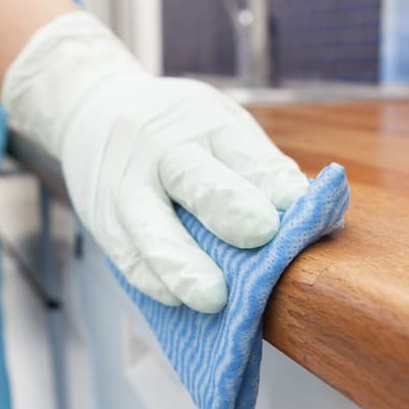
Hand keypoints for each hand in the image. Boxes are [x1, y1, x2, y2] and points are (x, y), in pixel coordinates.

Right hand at [1, 13, 308, 312]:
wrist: (92, 108)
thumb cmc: (178, 127)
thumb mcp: (219, 122)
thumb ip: (260, 167)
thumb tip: (316, 214)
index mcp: (205, 124)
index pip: (244, 153)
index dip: (272, 181)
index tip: (299, 205)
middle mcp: (163, 151)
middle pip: (195, 179)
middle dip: (229, 208)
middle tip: (261, 234)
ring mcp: (127, 188)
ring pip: (151, 230)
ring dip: (183, 265)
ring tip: (213, 298)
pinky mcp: (104, 222)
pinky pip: (128, 258)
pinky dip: (154, 281)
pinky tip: (178, 299)